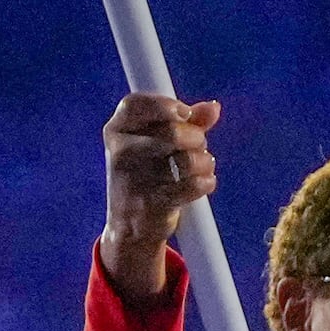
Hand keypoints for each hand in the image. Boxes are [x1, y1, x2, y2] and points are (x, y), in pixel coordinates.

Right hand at [99, 94, 215, 302]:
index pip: (134, 104)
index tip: (185, 113)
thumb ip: (188, 121)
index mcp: (116, 131)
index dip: (164, 105)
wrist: (130, 226)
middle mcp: (119, 153)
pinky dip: (206, 182)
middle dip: (196, 138)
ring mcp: (133, 181)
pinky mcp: (150, 206)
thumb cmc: (148, 173)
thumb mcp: (159, 142)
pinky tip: (204, 183)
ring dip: (204, 161)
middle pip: (171, 132)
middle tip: (198, 145)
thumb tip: (213, 108)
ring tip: (204, 165)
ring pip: (186, 160)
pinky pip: (192, 186)